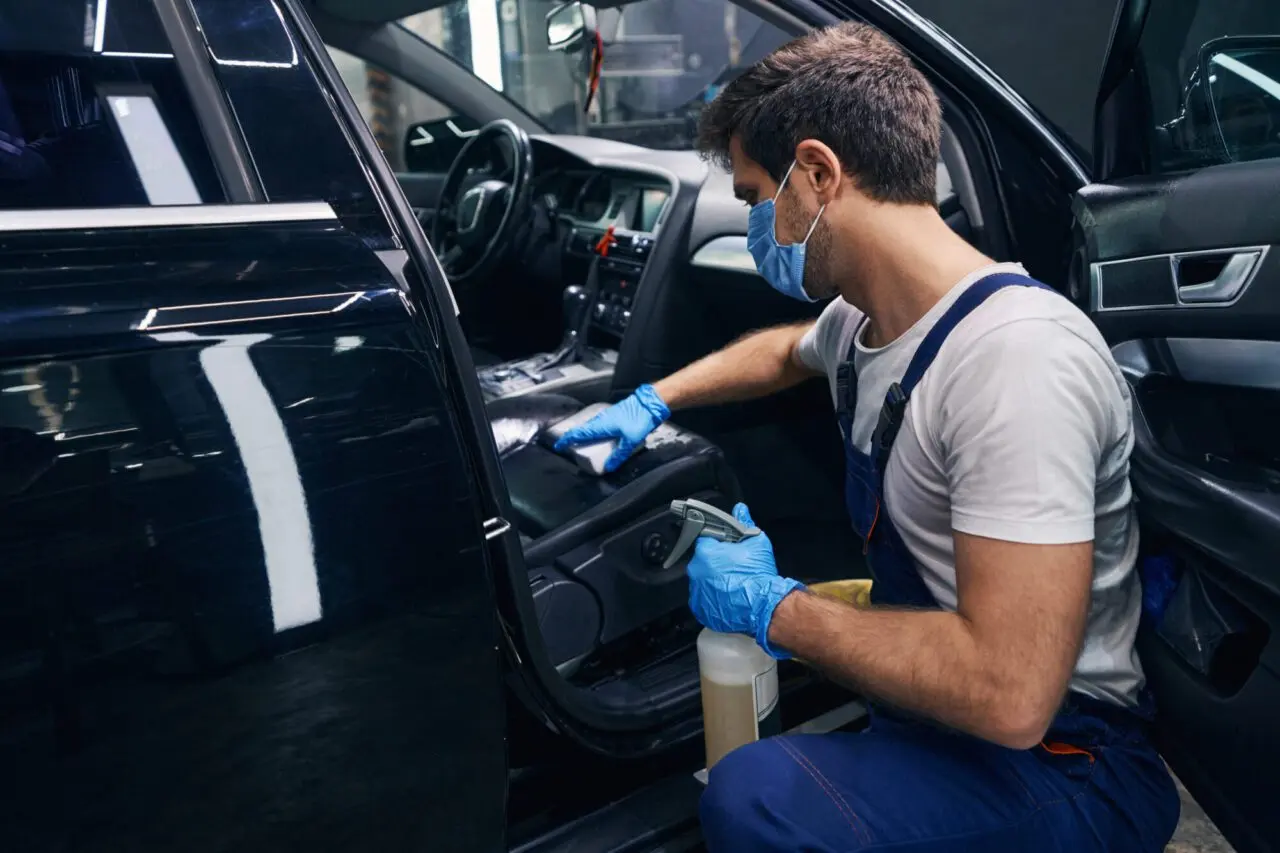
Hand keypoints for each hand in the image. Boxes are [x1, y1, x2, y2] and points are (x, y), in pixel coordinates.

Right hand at [553, 384, 669, 471]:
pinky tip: (601, 434)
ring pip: (591, 425)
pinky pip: (600, 423)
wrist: (650, 402)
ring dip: (585, 433)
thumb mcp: (630, 440)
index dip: (568, 440)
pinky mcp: (615, 414)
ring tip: (584, 442)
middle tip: (570, 446)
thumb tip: (609, 467)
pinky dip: (595, 429)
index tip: (559, 445)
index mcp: (602, 425)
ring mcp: (608, 415)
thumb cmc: (640, 419)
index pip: (579, 433)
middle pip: (583, 429)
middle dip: (575, 437)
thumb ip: (619, 455)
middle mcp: (602, 419)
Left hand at [687, 503, 803, 657]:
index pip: (706, 540)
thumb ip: (745, 524)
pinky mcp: (701, 609)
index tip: (728, 549)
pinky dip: (713, 598)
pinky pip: (704, 599)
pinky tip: (729, 596)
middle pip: (703, 561)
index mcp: (705, 552)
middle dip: (716, 563)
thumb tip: (740, 510)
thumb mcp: (756, 543)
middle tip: (734, 567)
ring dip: (714, 581)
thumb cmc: (758, 575)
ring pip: (703, 581)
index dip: (719, 544)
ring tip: (733, 584)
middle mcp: (696, 572)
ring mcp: (697, 592)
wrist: (763, 606)